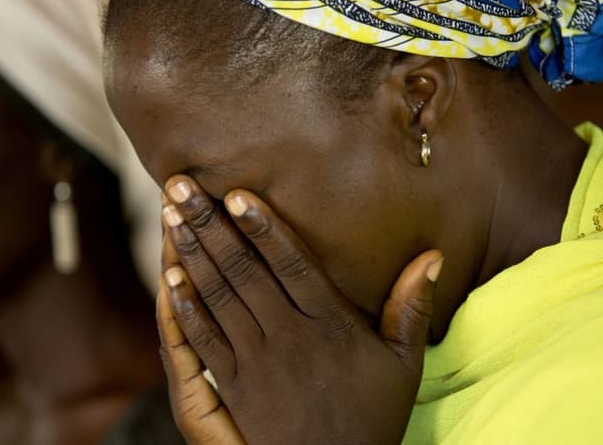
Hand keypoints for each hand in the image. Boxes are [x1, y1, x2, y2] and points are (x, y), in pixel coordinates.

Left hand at [160, 175, 442, 444]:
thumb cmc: (374, 415)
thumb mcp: (405, 363)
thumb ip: (413, 307)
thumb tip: (434, 255)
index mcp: (331, 325)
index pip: (292, 264)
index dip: (262, 227)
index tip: (235, 193)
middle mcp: (289, 337)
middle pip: (245, 271)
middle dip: (210, 225)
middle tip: (180, 185)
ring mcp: (257, 362)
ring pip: (218, 297)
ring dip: (191, 253)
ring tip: (170, 215)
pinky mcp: (234, 387)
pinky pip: (204, 340)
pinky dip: (184, 307)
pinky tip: (168, 276)